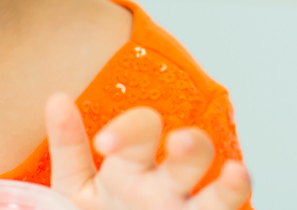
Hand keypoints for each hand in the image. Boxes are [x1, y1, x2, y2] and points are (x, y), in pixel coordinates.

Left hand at [47, 94, 251, 209]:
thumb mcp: (76, 186)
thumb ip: (70, 147)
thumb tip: (57, 99)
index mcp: (133, 165)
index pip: (140, 132)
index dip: (128, 132)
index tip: (106, 143)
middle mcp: (167, 185)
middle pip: (190, 154)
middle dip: (191, 145)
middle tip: (181, 143)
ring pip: (218, 196)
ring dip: (229, 184)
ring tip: (234, 174)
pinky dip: (235, 198)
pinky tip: (239, 183)